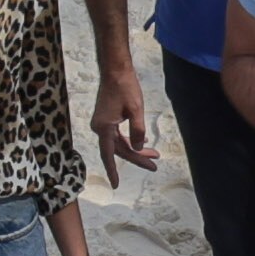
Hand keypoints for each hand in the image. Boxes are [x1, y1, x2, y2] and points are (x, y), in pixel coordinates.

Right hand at [89, 63, 156, 181]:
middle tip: (154, 166)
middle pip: (119, 149)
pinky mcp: (106, 118)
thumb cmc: (125, 87)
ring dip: (136, 149)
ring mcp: (102, 123)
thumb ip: (138, 132)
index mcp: (104, 127)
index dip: (113, 171)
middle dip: (137, 158)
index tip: (116, 185)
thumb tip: (138, 148)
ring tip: (155, 155)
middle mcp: (99, 127)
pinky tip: (142, 143)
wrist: (115, 70)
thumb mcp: (136, 110)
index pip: (109, 154)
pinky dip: (130, 140)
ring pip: (120, 143)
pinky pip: (118, 135)